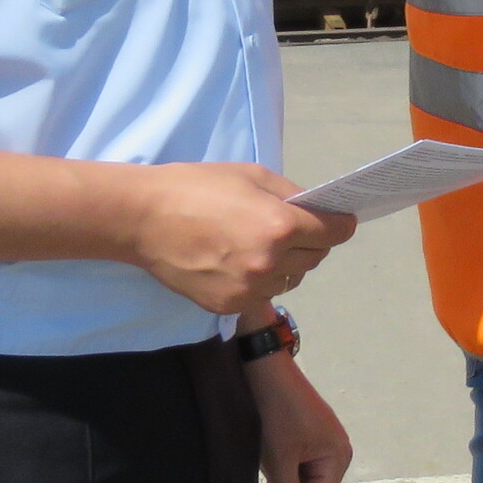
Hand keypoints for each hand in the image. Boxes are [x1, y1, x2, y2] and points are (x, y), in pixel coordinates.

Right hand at [125, 162, 355, 314]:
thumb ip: (291, 195)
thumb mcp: (253, 175)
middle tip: (291, 228)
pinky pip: (262, 295)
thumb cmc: (198, 187)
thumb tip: (316, 210)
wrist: (143, 219)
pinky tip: (238, 262)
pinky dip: (260, 281)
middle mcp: (270, 264)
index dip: (339, 224)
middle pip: (315, 258)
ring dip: (286, 264)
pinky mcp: (228, 306)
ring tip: (259, 245)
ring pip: (290, 279)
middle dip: (311, 242)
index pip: (335, 233)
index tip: (337, 220)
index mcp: (281, 227)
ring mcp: (249, 290)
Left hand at [243, 344, 350, 482]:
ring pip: (297, 477)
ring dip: (280, 468)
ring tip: (270, 444)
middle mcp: (337, 451)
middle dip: (285, 481)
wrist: (264, 367)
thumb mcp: (279, 461)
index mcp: (339, 459)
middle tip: (273, 454)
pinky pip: (294, 461)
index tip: (278, 466)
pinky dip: (279, 455)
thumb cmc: (275, 414)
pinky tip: (270, 436)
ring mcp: (323, 441)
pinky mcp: (309, 433)